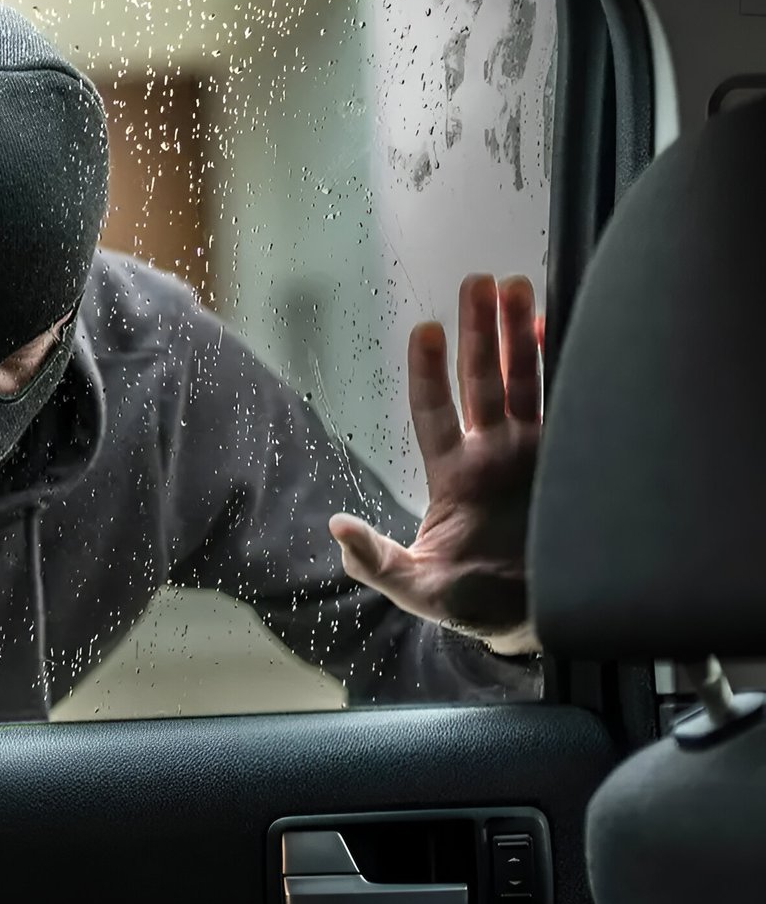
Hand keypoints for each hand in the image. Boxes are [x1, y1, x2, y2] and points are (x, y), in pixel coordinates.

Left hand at [328, 274, 541, 655]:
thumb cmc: (470, 603)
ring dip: (520, 335)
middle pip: (481, 381)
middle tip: (478, 282)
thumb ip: (376, 560)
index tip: (426, 329)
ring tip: (517, 287)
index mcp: (453, 476)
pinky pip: (566, 407)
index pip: (435, 411)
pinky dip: (565, 368)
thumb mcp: (415, 587)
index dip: (430, 372)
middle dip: (479, 332)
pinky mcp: (568, 464)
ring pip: (524, 382)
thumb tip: (336, 529)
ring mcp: (531, 455)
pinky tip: (563, 331)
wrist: (531, 622)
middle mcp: (491, 455)